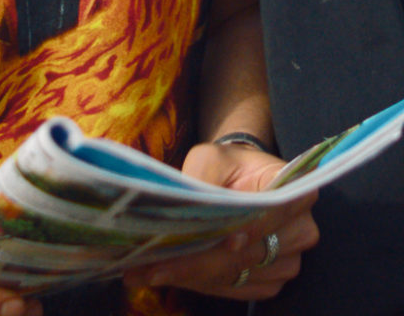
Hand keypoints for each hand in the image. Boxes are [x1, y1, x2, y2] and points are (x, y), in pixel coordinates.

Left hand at [124, 142, 318, 301]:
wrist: (238, 179)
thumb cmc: (225, 165)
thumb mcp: (211, 159)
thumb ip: (205, 182)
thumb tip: (191, 216)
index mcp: (296, 191)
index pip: (267, 217)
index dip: (240, 232)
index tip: (209, 243)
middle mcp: (301, 229)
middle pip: (247, 255)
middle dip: (196, 261)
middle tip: (148, 265)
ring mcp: (289, 260)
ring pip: (238, 276)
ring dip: (191, 276)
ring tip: (147, 269)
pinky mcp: (271, 281)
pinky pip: (236, 290)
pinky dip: (200, 284)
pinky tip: (170, 275)